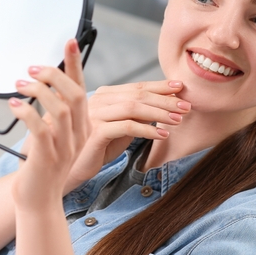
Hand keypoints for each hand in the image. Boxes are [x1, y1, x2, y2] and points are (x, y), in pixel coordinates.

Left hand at [8, 39, 89, 212]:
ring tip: (19, 85)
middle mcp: (78, 136)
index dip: (75, 64)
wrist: (38, 203)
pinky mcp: (48, 158)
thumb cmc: (43, 168)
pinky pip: (41, 129)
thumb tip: (42, 87)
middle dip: (53, 75)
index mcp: (82, 128)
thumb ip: (54, 116)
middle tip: (30, 69)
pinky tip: (14, 104)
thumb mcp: (54, 137)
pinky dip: (27, 112)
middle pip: (74, 95)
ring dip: (38, 91)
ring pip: (60, 109)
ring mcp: (65, 148)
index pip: (82, 89)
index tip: (69, 41)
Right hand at [61, 79, 190, 193]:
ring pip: (133, 107)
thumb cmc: (95, 149)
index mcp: (103, 95)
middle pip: (137, 94)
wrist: (69, 169)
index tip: (180, 87)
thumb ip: (135, 117)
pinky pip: (126, 126)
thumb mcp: (119, 130)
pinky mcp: (94, 131)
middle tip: (186, 105)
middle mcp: (96, 99)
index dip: (159, 86)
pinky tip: (162, 134)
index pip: (136, 86)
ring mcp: (94, 114)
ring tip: (179, 119)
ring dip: (160, 113)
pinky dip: (147, 129)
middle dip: (165, 99)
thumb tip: (162, 107)